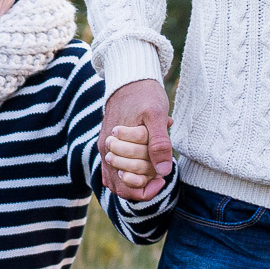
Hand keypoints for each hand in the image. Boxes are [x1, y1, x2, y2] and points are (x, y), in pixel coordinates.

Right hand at [100, 79, 172, 200]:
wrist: (130, 80)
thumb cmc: (145, 95)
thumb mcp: (157, 115)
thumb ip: (159, 143)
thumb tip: (163, 172)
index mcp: (114, 145)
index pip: (128, 184)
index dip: (148, 187)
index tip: (163, 177)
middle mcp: (106, 151)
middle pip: (124, 183)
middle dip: (145, 178)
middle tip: (161, 166)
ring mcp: (106, 150)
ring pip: (117, 181)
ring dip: (138, 178)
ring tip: (154, 166)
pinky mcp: (109, 147)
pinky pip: (114, 172)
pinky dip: (130, 174)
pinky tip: (145, 164)